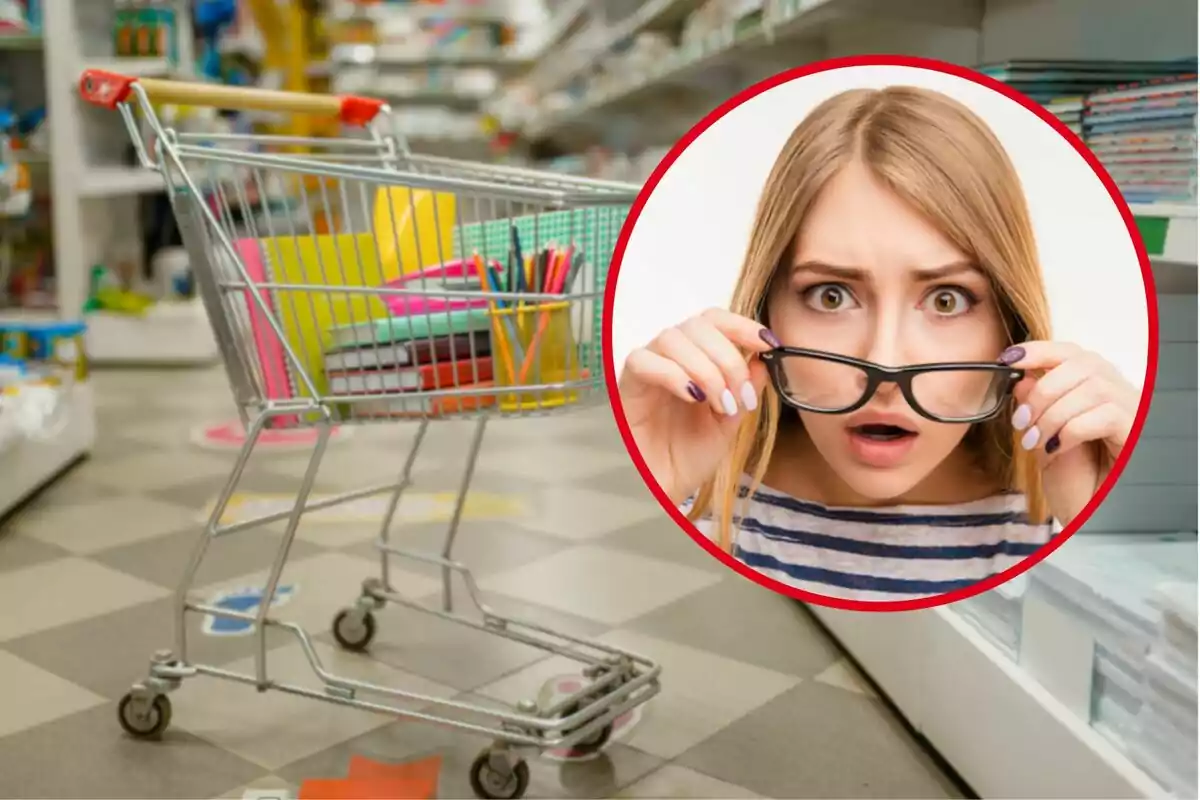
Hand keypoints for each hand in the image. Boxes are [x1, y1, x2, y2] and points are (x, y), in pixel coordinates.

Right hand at [618, 309, 778, 504]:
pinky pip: (643, 360)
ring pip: (673, 338)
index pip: (715, 322)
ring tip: (718, 404)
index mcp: (695, 359)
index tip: (769, 343)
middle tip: (740, 396)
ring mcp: (647, 369)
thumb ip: (745, 390)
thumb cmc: (687, 458)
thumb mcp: (729, 424)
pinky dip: (674, 374)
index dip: (742, 325)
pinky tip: (692, 398)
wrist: (659, 491)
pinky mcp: (626, 385)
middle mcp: (670, 357)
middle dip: (728, 358)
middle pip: (698, 325)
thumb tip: (763, 359)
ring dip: (705, 368)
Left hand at [1002, 342, 1140, 524]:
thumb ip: (1037, 407)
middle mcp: (1120, 392)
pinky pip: (1103, 415)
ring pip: (1091, 389)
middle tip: (1020, 422)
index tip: (1008, 359)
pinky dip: (1070, 430)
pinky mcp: (1137, 431)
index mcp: (1096, 386)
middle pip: (1082, 365)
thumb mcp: (1045, 438)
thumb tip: (1021, 379)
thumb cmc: (1074, 478)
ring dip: (1052, 416)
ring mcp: (1134, 410)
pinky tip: (1056, 449)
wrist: (1092, 515)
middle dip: (1042, 392)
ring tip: (1034, 442)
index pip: (1072, 353)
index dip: (1039, 350)